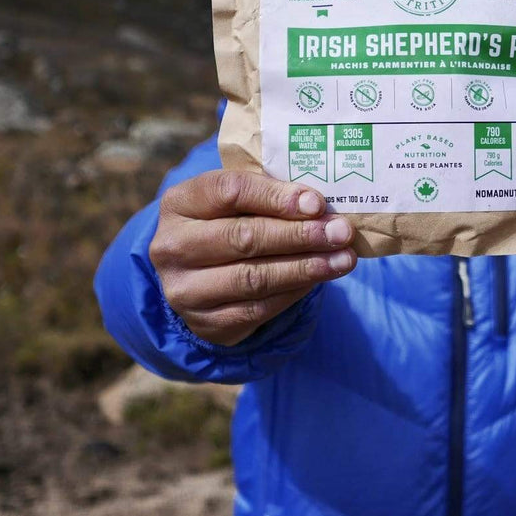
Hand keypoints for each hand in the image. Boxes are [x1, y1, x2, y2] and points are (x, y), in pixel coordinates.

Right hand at [151, 170, 355, 345]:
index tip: (317, 202)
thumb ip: (269, 195)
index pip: (229, 191)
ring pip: (253, 278)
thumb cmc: (227, 224)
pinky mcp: (205, 323)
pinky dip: (294, 292)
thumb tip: (321, 206)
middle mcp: (172, 247)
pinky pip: (258, 309)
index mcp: (179, 203)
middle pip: (243, 238)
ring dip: (305, 268)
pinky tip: (320, 278)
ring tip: (343, 259)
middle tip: (340, 232)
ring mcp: (184, 290)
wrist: (197, 276)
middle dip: (299, 235)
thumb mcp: (236, 202)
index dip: (276, 197)